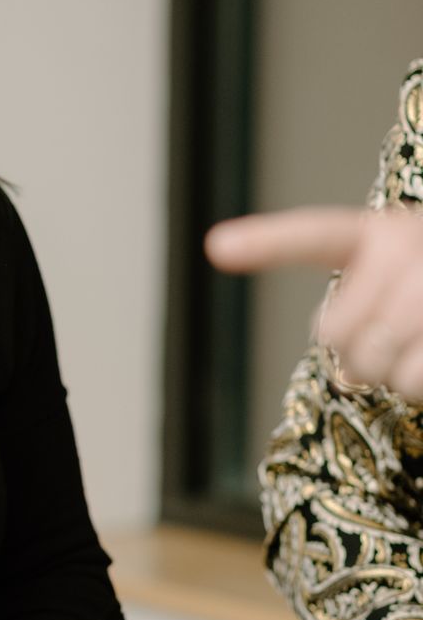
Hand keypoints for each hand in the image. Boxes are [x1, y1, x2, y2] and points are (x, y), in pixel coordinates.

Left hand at [205, 206, 422, 398]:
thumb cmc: (422, 294)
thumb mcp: (390, 284)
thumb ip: (350, 318)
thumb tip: (348, 373)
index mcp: (381, 233)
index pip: (315, 236)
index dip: (266, 242)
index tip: (217, 246)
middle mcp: (408, 247)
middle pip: (338, 336)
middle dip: (356, 358)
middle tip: (391, 340)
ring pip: (377, 367)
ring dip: (395, 376)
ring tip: (421, 345)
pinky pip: (414, 380)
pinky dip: (419, 386)